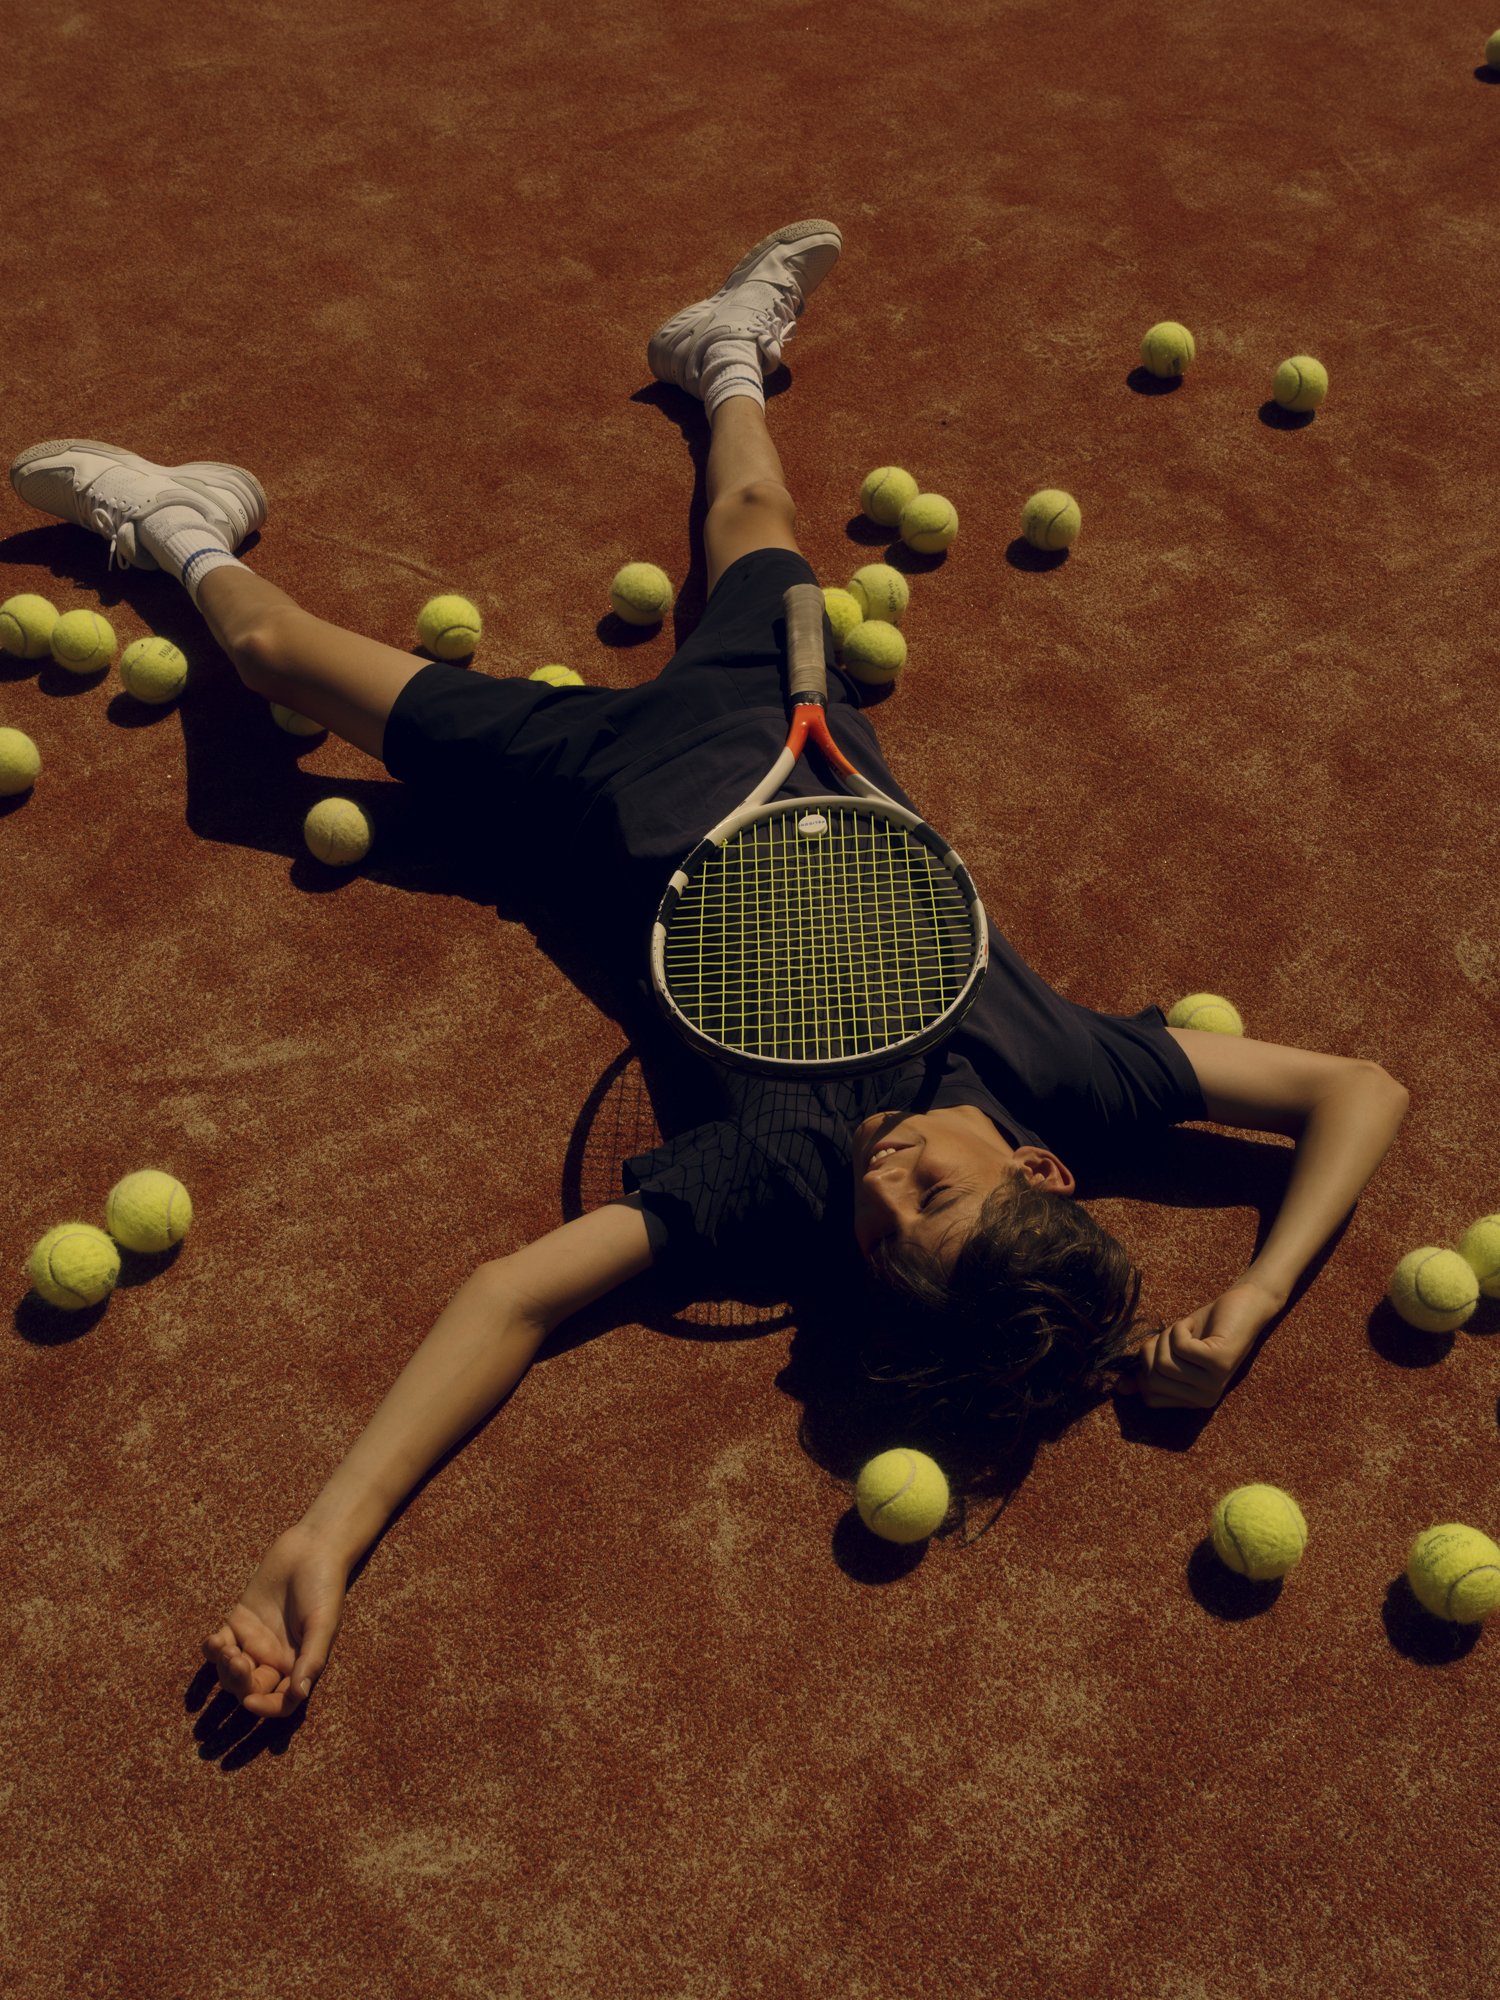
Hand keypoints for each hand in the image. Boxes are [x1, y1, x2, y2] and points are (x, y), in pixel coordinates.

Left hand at [202, 1523, 349, 1716]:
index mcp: (299, 1664)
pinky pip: (219, 1646)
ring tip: (226, 1646)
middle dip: (240, 1681)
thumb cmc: (324, 1586)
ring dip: (224, 1667)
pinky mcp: (238, 1622)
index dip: (266, 1707)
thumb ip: (311, 1659)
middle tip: (238, 1660)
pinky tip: (215, 1640)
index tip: (251, 1701)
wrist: (312, 1548)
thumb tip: (299, 1695)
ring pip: (231, 1672)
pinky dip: (212, 1649)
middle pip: (251, 1688)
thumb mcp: (323, 1624)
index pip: (282, 1701)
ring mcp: (255, 1641)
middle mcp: (275, 1658)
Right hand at [1114, 1280, 1283, 1410]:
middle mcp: (1205, 1399)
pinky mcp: (1219, 1363)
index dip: (1145, 1366)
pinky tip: (1196, 1326)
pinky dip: (1181, 1327)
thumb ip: (1146, 1370)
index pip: (1149, 1395)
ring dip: (1168, 1337)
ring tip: (1187, 1331)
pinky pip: (1180, 1346)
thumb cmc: (1203, 1329)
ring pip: (1164, 1363)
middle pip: (1153, 1379)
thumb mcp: (1169, 1350)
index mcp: (1193, 1401)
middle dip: (1156, 1348)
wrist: (1241, 1307)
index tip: (1162, 1348)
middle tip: (1178, 1337)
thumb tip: (1119, 1388)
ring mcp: (1214, 1383)